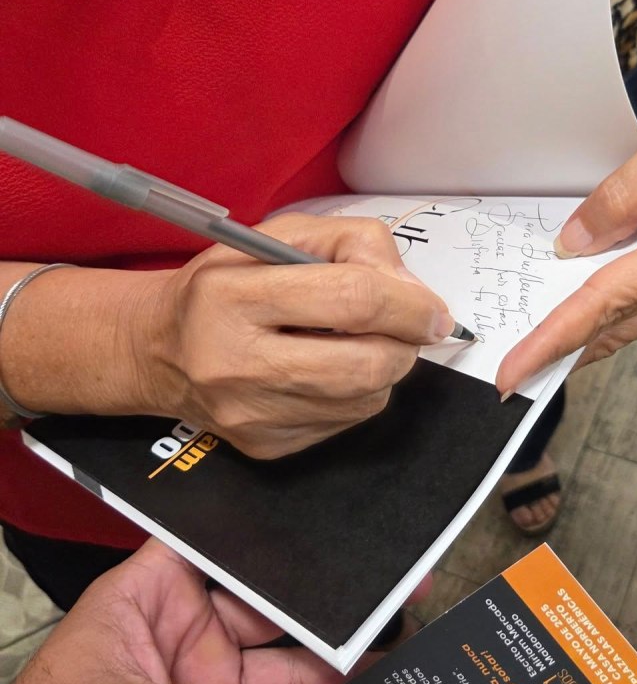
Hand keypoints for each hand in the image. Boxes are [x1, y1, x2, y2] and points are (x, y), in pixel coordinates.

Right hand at [136, 214, 456, 457]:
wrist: (158, 351)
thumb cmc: (224, 285)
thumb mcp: (276, 236)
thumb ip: (351, 243)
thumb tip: (412, 292)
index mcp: (231, 297)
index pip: (351, 300)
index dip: (409, 304)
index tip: (433, 308)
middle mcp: (236, 364)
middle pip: (367, 363)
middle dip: (404, 343)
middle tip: (405, 326)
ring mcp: (252, 415)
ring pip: (366, 398)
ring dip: (383, 367)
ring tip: (358, 342)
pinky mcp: (267, 447)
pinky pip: (346, 421)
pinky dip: (357, 393)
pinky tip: (329, 370)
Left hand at [496, 62, 636, 390]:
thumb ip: (622, 197)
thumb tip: (572, 246)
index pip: (604, 305)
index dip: (553, 340)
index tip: (512, 373)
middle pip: (614, 326)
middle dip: (559, 353)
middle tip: (508, 375)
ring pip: (629, 316)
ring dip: (581, 333)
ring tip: (529, 343)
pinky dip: (605, 305)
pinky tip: (574, 300)